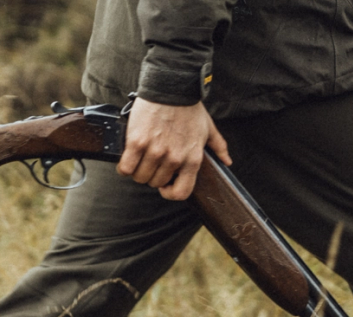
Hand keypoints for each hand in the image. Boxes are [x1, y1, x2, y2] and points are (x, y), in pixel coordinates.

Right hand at [117, 98, 232, 200]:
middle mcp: (174, 158)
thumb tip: (227, 161)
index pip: (181, 193)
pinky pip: (126, 168)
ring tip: (140, 159)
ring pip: (140, 177)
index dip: (170, 193)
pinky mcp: (137, 142)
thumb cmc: (189, 107)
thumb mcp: (208, 128)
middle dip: (152, 176)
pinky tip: (128, 158)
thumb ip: (218, 146)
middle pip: (155, 183)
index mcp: (192, 158)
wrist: (171, 87)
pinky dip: (125, 166)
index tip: (165, 185)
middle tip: (151, 163)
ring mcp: (155, 151)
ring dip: (138, 171)